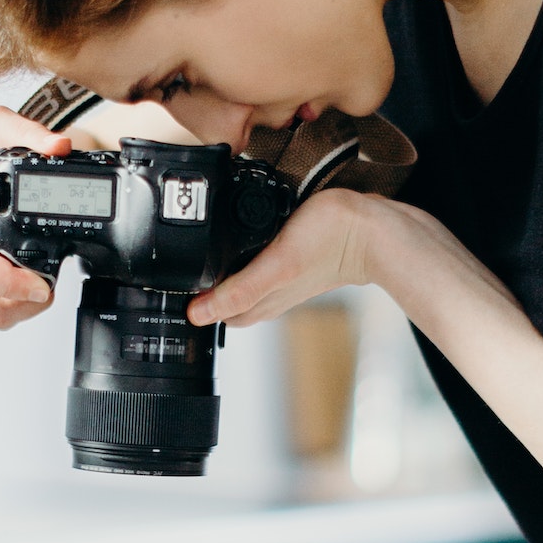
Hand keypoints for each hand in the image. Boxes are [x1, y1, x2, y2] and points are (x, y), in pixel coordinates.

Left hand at [187, 188, 388, 326]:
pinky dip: (245, 256)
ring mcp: (283, 274)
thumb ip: (239, 291)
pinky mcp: (295, 255)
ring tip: (204, 258)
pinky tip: (244, 242)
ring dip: (223, 273)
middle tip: (180, 271)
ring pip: (242, 280)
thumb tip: (197, 315)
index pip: (216, 313)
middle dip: (204, 289)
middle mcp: (269, 290)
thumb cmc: (330, 243)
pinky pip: (260, 261)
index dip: (194, 305)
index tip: (170, 289)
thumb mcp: (276, 266)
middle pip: (226, 298)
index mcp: (260, 299)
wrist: (373, 227)